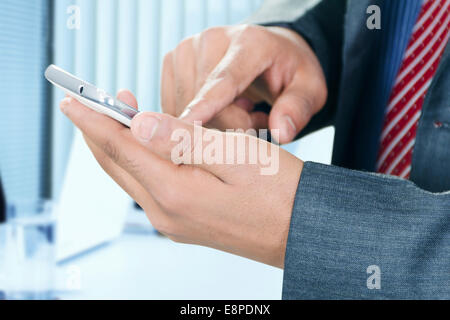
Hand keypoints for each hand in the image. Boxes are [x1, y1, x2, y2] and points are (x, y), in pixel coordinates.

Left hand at [60, 90, 302, 267]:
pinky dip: (141, 163)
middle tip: (89, 104)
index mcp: (175, 192)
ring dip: (121, 146)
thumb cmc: (279, 193)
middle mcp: (167, 213)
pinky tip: (151, 148)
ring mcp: (175, 222)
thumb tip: (139, 124)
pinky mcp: (186, 223)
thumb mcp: (236, 155)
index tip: (73, 101)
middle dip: (100, 132)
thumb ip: (183, 139)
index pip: (121, 148)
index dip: (95, 120)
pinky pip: (150, 187)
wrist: (302, 233)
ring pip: (132, 176)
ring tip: (122, 117)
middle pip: (119, 165)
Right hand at [162, 24, 326, 143]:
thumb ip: (298, 108)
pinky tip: (219, 109)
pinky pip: (174, 107)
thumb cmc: (289, 73)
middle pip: (204, 101)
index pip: (225, 80)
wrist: (269, 52)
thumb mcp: (310, 89)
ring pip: (184, 107)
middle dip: (230, 126)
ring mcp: (187, 49)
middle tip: (257, 119)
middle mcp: (212, 39)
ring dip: (212, 124)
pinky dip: (195, 118)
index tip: (188, 124)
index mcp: (250, 42)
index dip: (207, 105)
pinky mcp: (172, 63)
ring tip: (241, 109)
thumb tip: (281, 132)